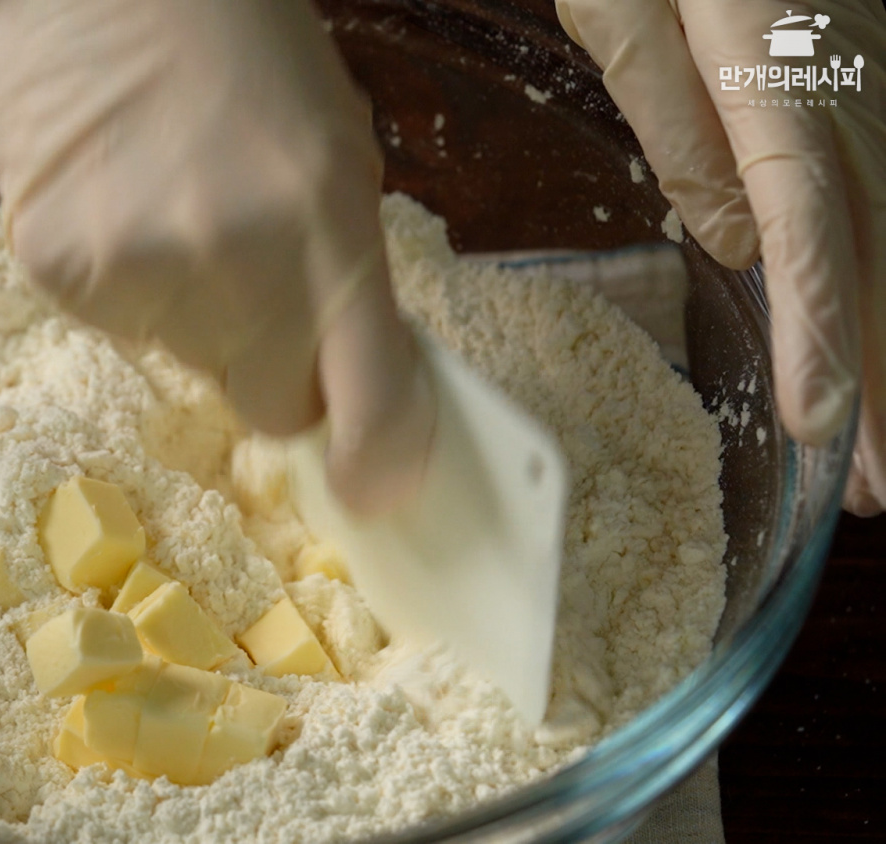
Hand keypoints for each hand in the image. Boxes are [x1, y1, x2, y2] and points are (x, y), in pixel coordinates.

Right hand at [0, 0, 435, 511]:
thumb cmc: (239, 50)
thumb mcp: (335, 148)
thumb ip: (344, 270)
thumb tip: (343, 383)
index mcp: (329, 224)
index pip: (369, 396)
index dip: (376, 457)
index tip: (371, 488)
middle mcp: (237, 264)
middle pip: (265, 403)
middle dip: (269, 365)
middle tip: (248, 278)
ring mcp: (138, 272)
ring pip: (182, 360)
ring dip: (186, 309)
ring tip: (168, 202)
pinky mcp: (56, 270)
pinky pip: (109, 323)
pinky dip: (117, 282)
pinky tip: (115, 202)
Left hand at [556, 0, 885, 515]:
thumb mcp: (629, 12)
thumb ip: (682, 127)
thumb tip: (732, 243)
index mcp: (782, 83)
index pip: (811, 234)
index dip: (822, 336)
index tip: (817, 426)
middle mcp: (851, 92)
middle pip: (877, 250)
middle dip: (878, 374)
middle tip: (870, 484)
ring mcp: (875, 84)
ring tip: (878, 443)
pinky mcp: (868, 77)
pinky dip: (882, 274)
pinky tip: (870, 329)